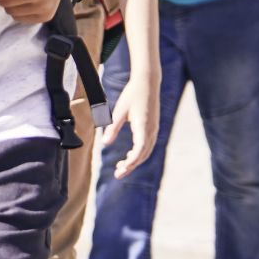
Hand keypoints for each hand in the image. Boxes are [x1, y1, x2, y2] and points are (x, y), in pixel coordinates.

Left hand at [102, 60, 162, 177]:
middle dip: (131, 166)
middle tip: (117, 175)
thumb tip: (104, 143)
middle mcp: (151, 130)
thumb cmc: (132, 95)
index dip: (132, 161)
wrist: (147, 83)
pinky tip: (128, 156)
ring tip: (121, 168)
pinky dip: (139, 153)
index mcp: (143, 126)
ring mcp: (154, 129)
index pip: (140, 149)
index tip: (122, 169)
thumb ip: (113, 127)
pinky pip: (147, 145)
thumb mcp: (119, 111)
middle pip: (143, 154)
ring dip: (135, 161)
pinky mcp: (152, 127)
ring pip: (146, 151)